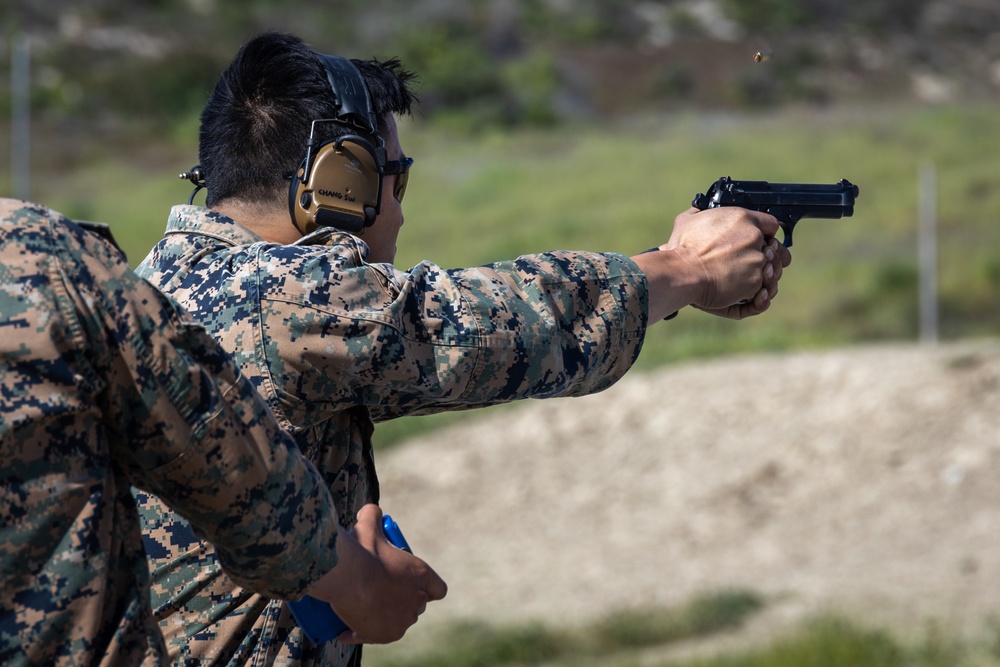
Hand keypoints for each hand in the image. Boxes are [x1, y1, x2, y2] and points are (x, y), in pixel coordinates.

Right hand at [305, 504, 446, 643]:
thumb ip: (373, 515)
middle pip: (417, 605)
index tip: (410, 584)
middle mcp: (417, 599)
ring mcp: (403, 619)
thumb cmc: (360, 549)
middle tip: (380, 593)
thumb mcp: (367, 525)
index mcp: (420, 574)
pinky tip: (347, 630)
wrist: (345, 575)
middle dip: (403, 601)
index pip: (438, 588)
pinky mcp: (386, 635)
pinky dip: (360, 633)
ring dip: (385, 617)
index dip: (426, 587)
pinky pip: (375, 636)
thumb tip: (372, 510)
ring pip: (399, 621)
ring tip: (365, 609)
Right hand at [632, 207, 790, 320]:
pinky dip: (756, 291)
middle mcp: (754, 237)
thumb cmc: (683, 248)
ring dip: (762, 273)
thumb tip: (698, 210)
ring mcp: (757, 259)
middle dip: (765, 255)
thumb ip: (699, 213)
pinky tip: (746, 290)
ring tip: (747, 278)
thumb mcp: (687, 221)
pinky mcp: (755, 280)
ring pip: (772, 268)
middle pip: (775, 247)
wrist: (683, 273)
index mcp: (742, 218)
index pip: (770, 223)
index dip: (764, 233)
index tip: (759, 240)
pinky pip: (764, 287)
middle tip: (752, 261)